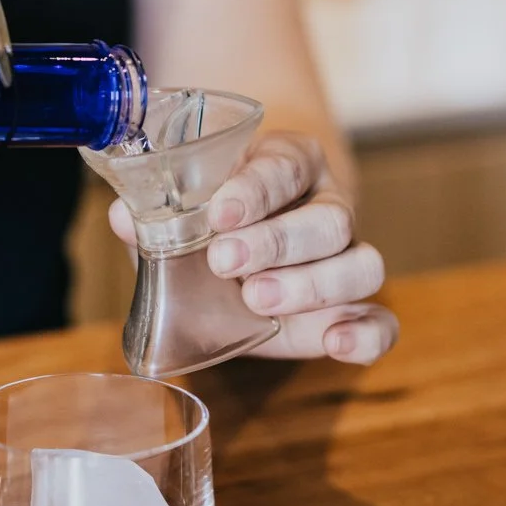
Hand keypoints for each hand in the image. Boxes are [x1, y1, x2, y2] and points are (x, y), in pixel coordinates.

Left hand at [110, 130, 395, 365]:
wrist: (246, 237)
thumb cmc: (213, 216)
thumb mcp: (184, 206)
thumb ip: (157, 212)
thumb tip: (122, 217)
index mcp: (290, 162)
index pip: (284, 167)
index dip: (254, 191)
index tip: (218, 214)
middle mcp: (328, 205)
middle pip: (329, 219)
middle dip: (278, 242)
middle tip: (224, 263)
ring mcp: (347, 258)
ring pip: (362, 264)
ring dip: (312, 286)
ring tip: (257, 301)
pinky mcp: (353, 308)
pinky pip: (384, 320)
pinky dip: (368, 334)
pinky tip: (337, 343)